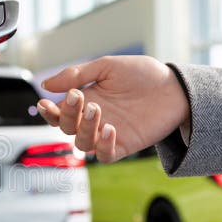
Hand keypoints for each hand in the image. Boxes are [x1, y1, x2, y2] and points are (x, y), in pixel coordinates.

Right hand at [37, 55, 190, 162]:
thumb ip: (77, 74)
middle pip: (66, 128)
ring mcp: (107, 134)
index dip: (48, 112)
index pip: (58, 113)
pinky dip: (103, 145)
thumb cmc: (143, 75)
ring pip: (82, 143)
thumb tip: (46, 85)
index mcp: (85, 101)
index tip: (46, 103)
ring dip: (84, 128)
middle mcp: (92, 120)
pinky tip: (110, 129)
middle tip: (79, 97)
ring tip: (97, 110)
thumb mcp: (108, 66)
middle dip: (67, 114)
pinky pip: (105, 155)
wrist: (175, 87)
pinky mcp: (124, 145)